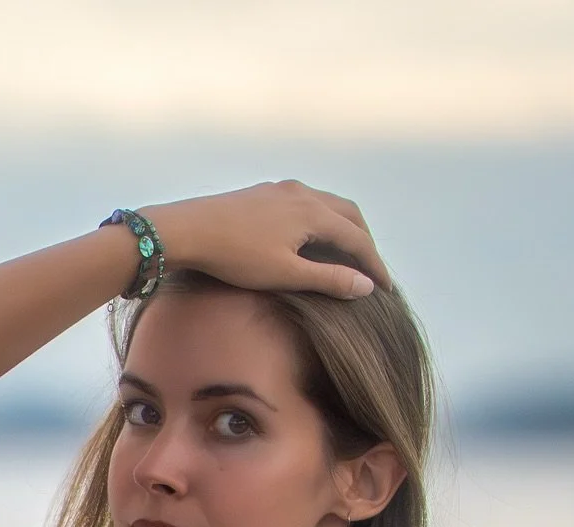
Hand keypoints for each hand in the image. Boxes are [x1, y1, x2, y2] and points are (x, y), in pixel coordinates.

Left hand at [136, 181, 391, 298]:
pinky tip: (311, 239)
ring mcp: (282, 190)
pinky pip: (307, 203)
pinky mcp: (264, 194)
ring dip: (343, 229)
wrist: (187, 229)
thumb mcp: (286, 274)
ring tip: (346, 256)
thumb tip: (366, 286)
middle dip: (364, 243)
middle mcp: (303, 193)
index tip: (386, 289)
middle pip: (349, 215)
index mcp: (314, 212)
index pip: (358, 240)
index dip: (374, 266)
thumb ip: (328, 280)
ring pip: (328, 205)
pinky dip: (322, 222)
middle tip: (370, 272)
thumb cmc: (235, 256)